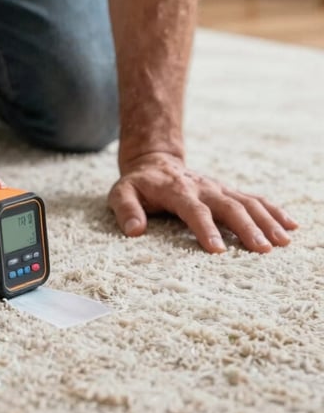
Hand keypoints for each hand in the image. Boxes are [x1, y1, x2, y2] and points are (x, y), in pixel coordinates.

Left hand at [108, 151, 297, 252]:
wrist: (154, 162)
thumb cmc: (137, 184)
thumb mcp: (121, 193)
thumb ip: (126, 210)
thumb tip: (134, 231)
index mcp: (176, 190)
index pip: (193, 210)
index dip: (205, 229)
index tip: (217, 250)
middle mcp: (202, 188)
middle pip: (228, 206)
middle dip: (246, 227)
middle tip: (263, 250)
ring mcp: (218, 189)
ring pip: (247, 202)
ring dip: (266, 221)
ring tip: (283, 242)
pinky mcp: (228, 192)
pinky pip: (254, 199)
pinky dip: (273, 211)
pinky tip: (291, 226)